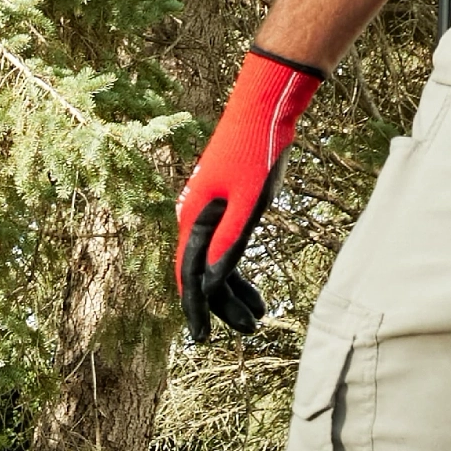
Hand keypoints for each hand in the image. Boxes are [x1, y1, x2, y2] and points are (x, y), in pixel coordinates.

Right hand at [175, 49, 320, 342]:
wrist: (263, 111)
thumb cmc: (255, 153)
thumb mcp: (247, 204)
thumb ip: (228, 244)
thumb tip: (212, 284)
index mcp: (192, 219)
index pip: (188, 276)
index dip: (195, 310)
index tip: (202, 338)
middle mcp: (194, 220)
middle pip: (201, 275)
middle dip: (222, 306)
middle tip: (250, 331)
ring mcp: (210, 215)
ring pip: (215, 266)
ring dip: (234, 293)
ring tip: (258, 318)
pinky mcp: (226, 208)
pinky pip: (226, 250)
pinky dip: (239, 273)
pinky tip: (256, 292)